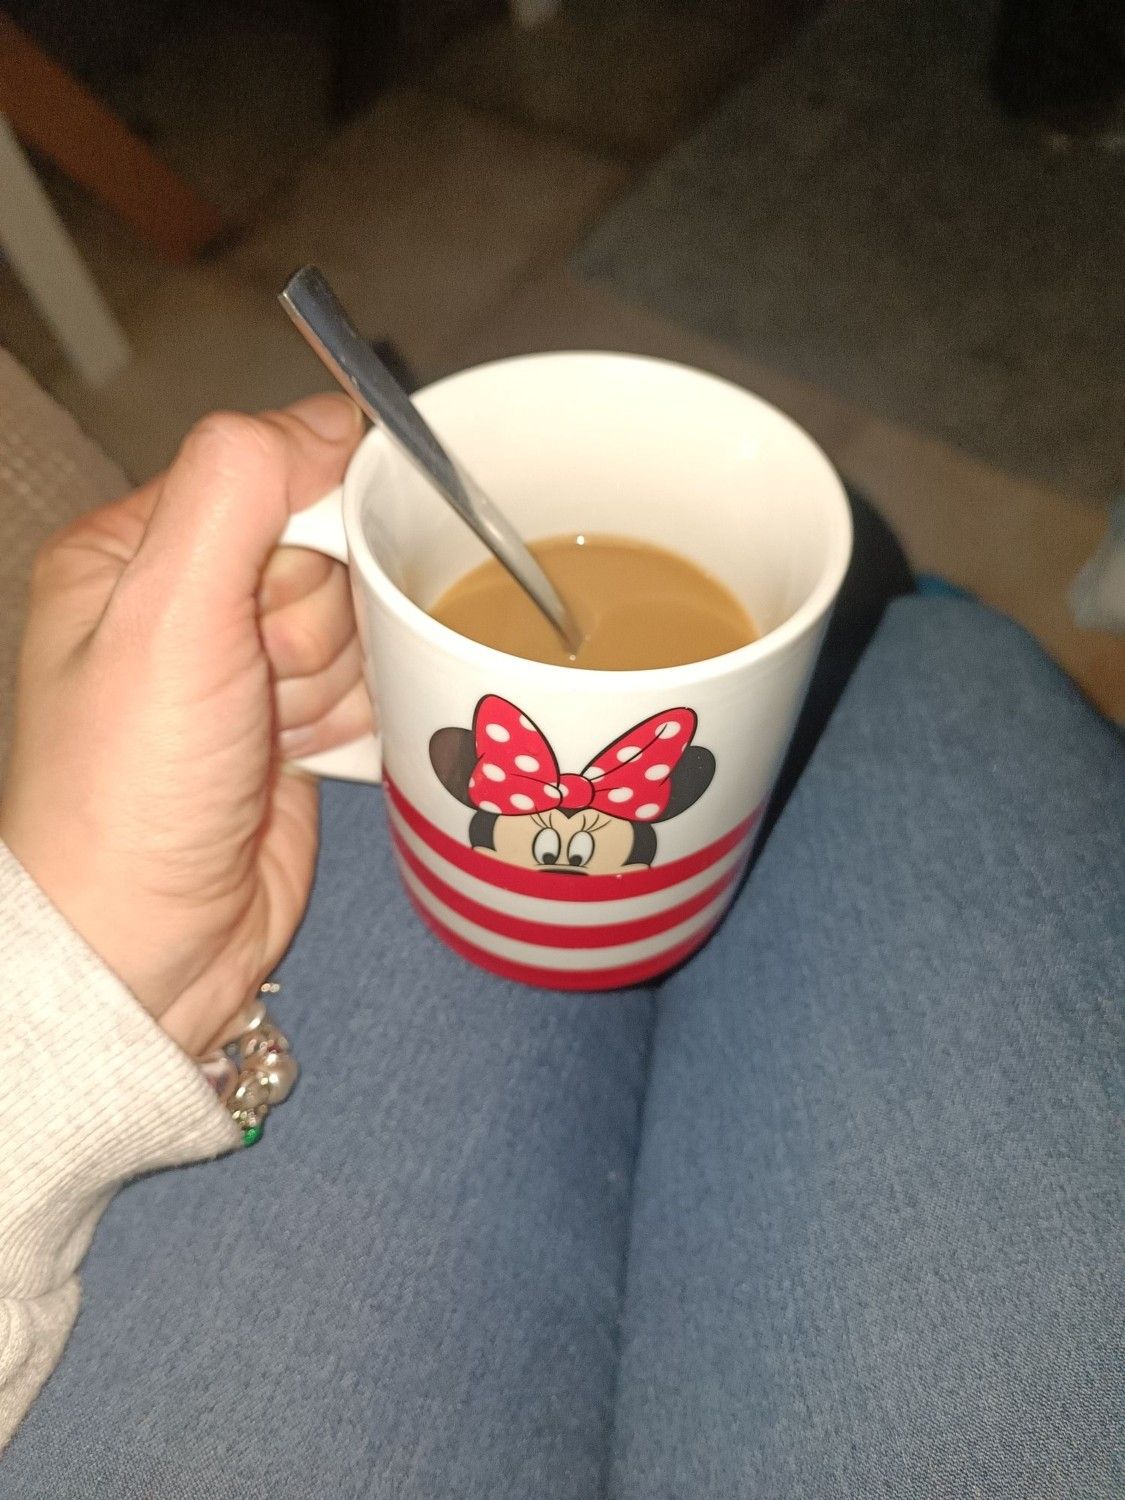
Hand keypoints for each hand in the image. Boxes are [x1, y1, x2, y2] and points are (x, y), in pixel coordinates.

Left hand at [0, 397, 369, 1055]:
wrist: (144, 953)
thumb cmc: (132, 788)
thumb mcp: (166, 616)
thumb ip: (237, 490)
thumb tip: (328, 416)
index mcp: (132, 554)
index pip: (263, 475)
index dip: (309, 518)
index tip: (314, 575)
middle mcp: (184, 606)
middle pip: (320, 551)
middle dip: (315, 619)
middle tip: (268, 680)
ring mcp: (241, 675)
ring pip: (354, 622)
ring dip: (337, 676)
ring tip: (276, 730)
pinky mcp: (289, 736)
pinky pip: (365, 688)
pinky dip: (359, 718)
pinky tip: (313, 750)